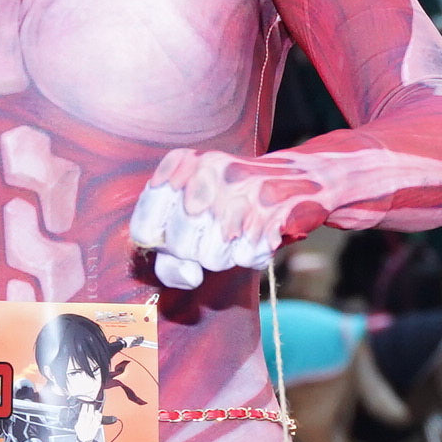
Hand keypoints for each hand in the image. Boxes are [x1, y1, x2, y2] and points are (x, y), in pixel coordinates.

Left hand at [129, 148, 305, 292]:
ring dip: (226, 255)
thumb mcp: (190, 208)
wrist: (298, 177)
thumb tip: (189, 277)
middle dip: (196, 252)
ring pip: (212, 258)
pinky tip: (258, 231)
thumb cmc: (232, 199)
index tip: (176, 235)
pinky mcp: (272, 212)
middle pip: (179, 247)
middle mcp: (207, 172)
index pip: (144, 229)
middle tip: (214, 231)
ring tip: (238, 230)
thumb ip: (170, 248)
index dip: (161, 245)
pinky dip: (252, 254)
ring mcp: (241, 190)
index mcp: (180, 163)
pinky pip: (245, 259)